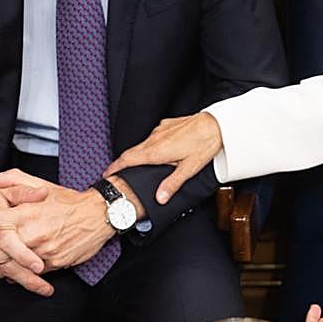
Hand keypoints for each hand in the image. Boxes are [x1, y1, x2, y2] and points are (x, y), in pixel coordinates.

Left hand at [0, 173, 115, 282]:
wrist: (97, 215)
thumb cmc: (67, 200)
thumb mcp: (39, 183)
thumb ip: (12, 180)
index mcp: (27, 211)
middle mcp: (32, 232)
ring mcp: (42, 250)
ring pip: (10, 266)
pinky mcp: (52, 263)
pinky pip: (28, 272)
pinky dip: (14, 275)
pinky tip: (3, 277)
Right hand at [105, 112, 222, 204]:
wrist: (216, 124)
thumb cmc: (204, 144)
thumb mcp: (189, 168)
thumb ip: (172, 184)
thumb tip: (160, 198)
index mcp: (156, 151)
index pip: (128, 159)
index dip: (115, 167)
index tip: (107, 174)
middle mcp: (154, 139)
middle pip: (132, 152)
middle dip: (122, 162)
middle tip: (116, 172)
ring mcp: (160, 130)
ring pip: (142, 144)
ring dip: (137, 154)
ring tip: (135, 165)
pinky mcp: (166, 125)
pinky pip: (153, 137)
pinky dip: (149, 145)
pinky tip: (157, 151)